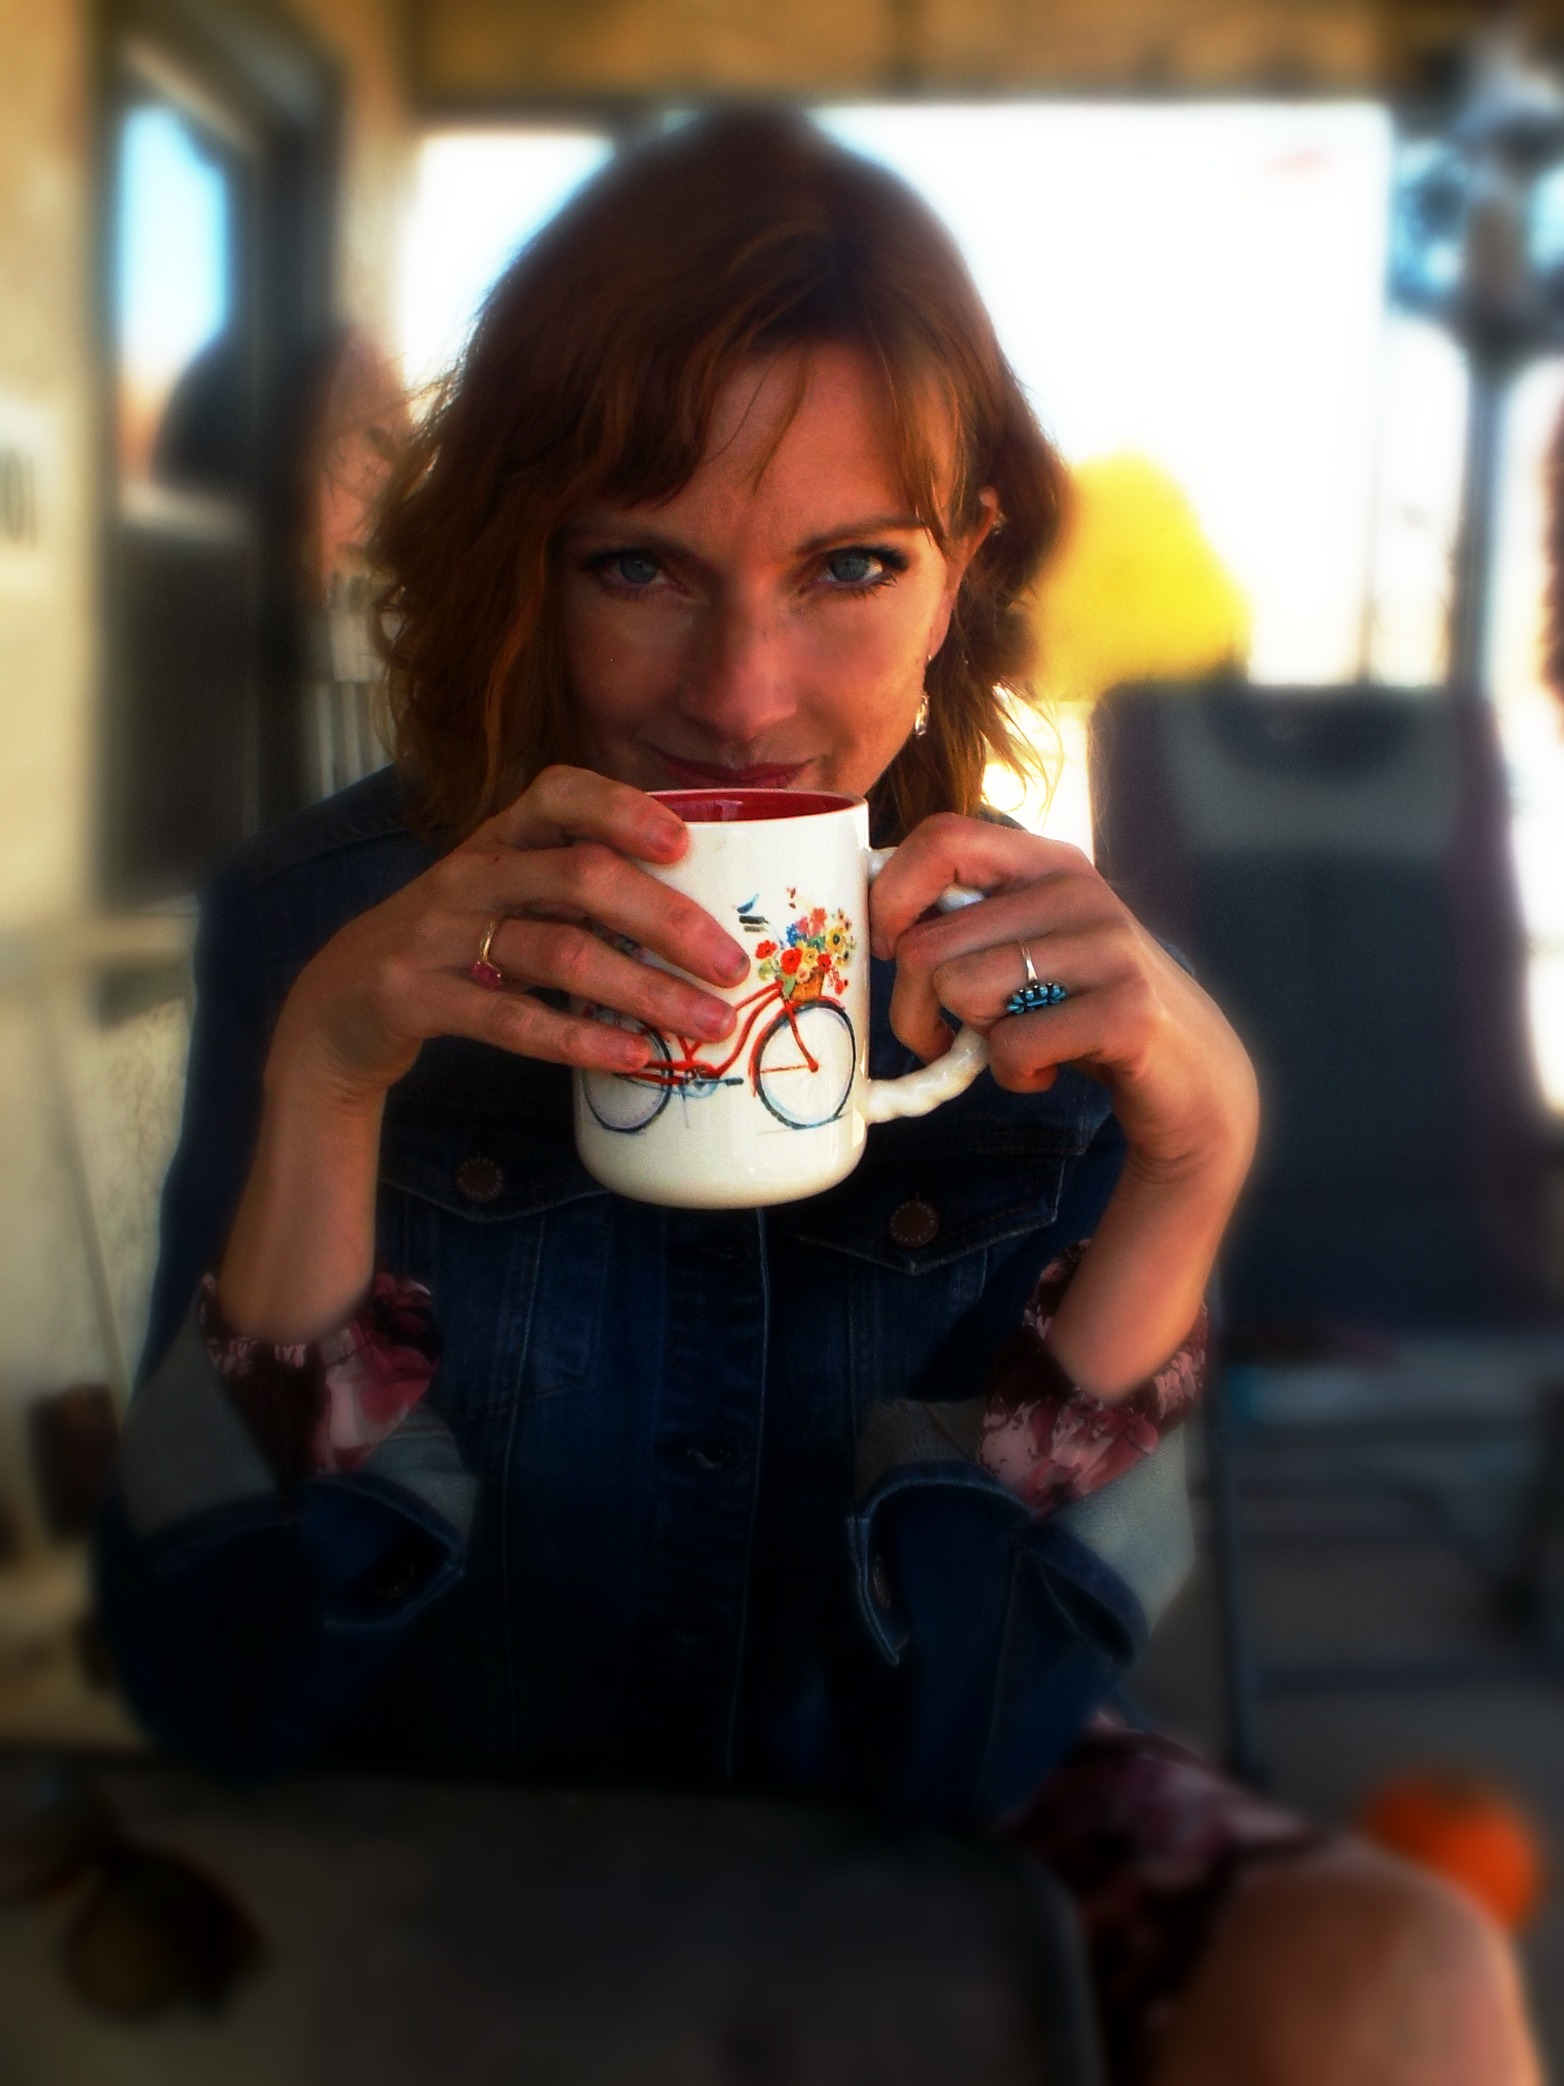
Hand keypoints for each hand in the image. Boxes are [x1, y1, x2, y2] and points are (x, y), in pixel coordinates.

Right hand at [272, 765, 748, 1106]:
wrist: (338, 1007)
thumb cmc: (454, 947)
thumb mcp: (506, 899)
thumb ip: (578, 893)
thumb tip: (701, 915)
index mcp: (500, 839)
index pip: (559, 794)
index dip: (623, 809)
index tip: (684, 843)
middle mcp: (470, 874)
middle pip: (581, 877)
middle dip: (666, 920)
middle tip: (731, 964)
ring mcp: (438, 934)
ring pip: (559, 953)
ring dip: (644, 991)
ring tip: (706, 1024)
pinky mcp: (417, 997)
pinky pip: (511, 1018)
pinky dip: (579, 1040)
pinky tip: (633, 1056)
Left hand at [870, 813, 1256, 1190]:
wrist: (1192, 1072)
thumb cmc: (1082, 1009)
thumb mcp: (1029, 947)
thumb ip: (969, 924)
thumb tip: (873, 923)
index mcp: (1046, 862)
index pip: (939, 839)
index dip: (889, 897)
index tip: (893, 950)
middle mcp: (1078, 890)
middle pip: (930, 946)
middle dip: (915, 1013)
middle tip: (946, 1038)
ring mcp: (1108, 945)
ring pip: (963, 993)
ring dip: (972, 1043)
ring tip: (1017, 1045)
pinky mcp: (1127, 1009)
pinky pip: (1013, 1046)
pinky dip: (1014, 1075)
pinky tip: (1046, 1070)